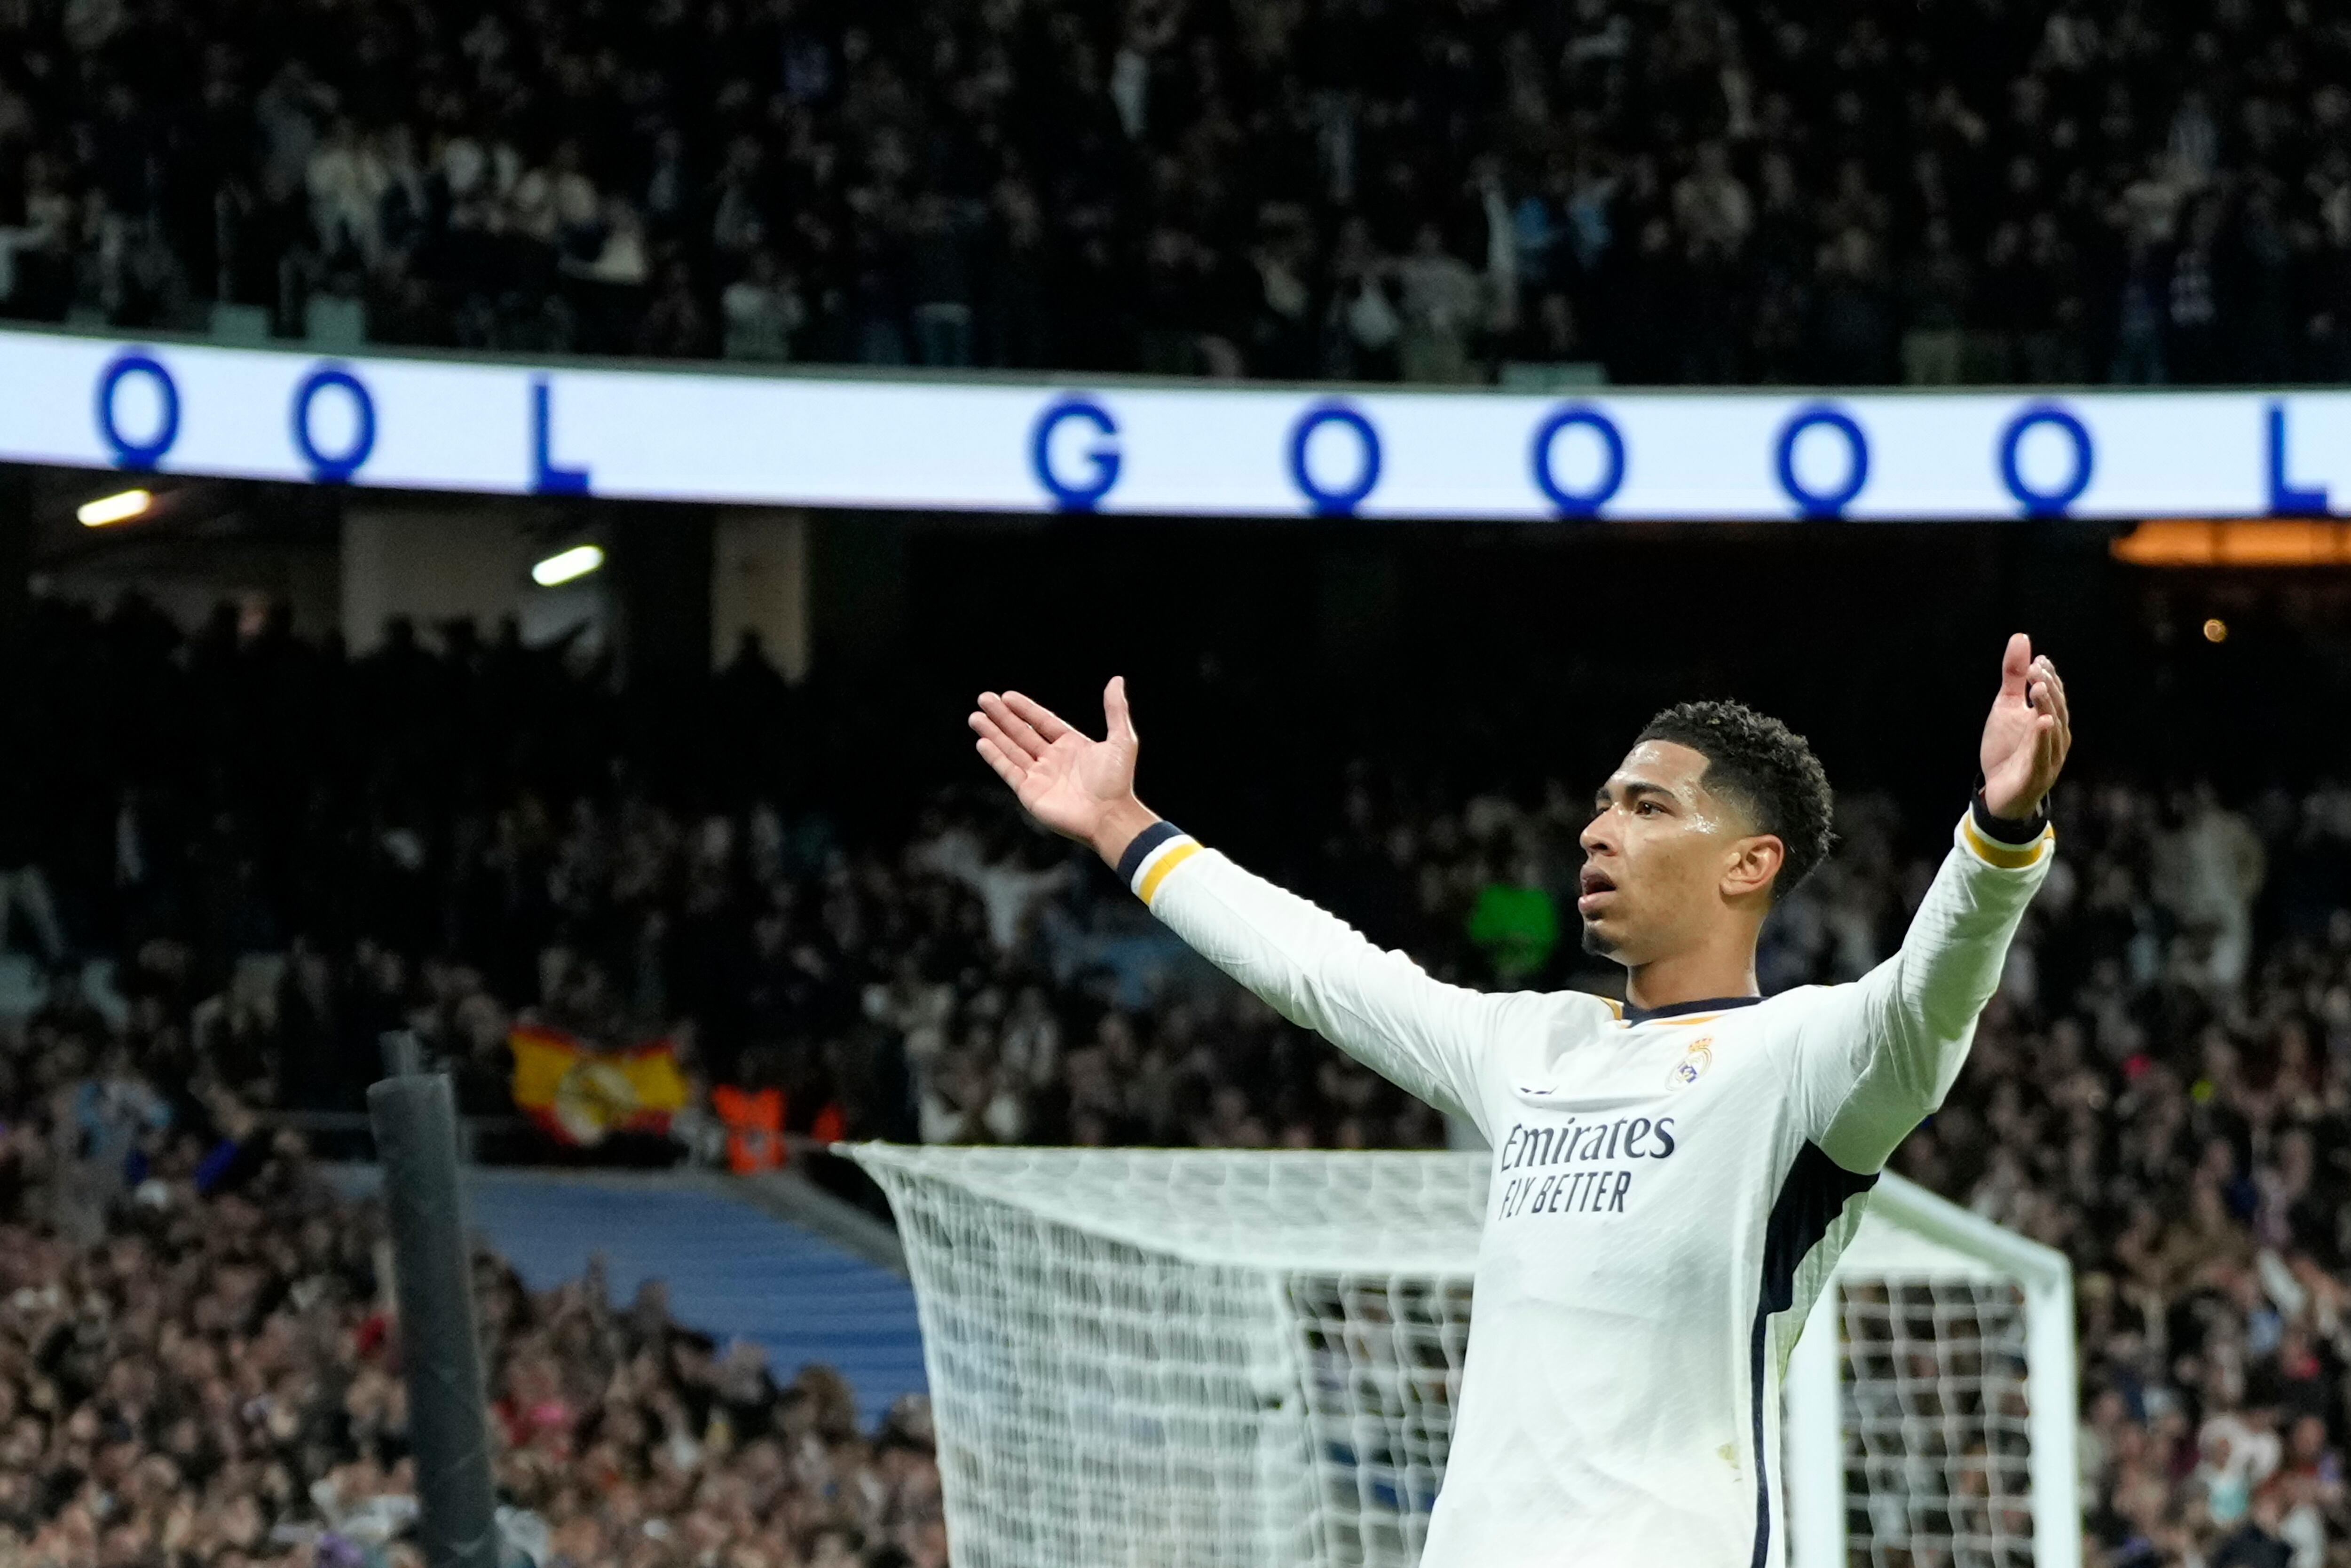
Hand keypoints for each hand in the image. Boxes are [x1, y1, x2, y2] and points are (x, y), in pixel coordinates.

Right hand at [969, 678, 1157, 862]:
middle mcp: (1053, 759)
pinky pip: (1009, 770)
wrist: (1110, 816)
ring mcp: (1040, 776)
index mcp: (1071, 746)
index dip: (1025, 709)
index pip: (1042, 722)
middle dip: (1002, 716)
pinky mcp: (1030, 792)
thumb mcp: (1121, 740)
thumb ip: (1115, 710)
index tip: (1007, 696)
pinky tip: (982, 742)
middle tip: (983, 699)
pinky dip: (995, 757)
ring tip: (975, 718)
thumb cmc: (1118, 782)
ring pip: (1011, 749)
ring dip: (993, 733)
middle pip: (1021, 733)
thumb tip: (1116, 680)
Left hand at [1979, 633, 2071, 819]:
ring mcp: (2049, 757)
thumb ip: (2013, 676)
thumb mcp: (2005, 707)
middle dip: (2048, 688)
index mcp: (2050, 719)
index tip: (2037, 660)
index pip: (2054, 695)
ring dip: (2047, 707)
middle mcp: (2055, 737)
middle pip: (2056, 708)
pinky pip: (2042, 755)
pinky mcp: (2037, 774)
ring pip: (2052, 730)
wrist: (1997, 792)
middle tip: (2035, 668)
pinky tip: (2043, 722)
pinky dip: (2043, 739)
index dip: (2048, 677)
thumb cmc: (2007, 748)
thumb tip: (2021, 637)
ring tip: (2038, 687)